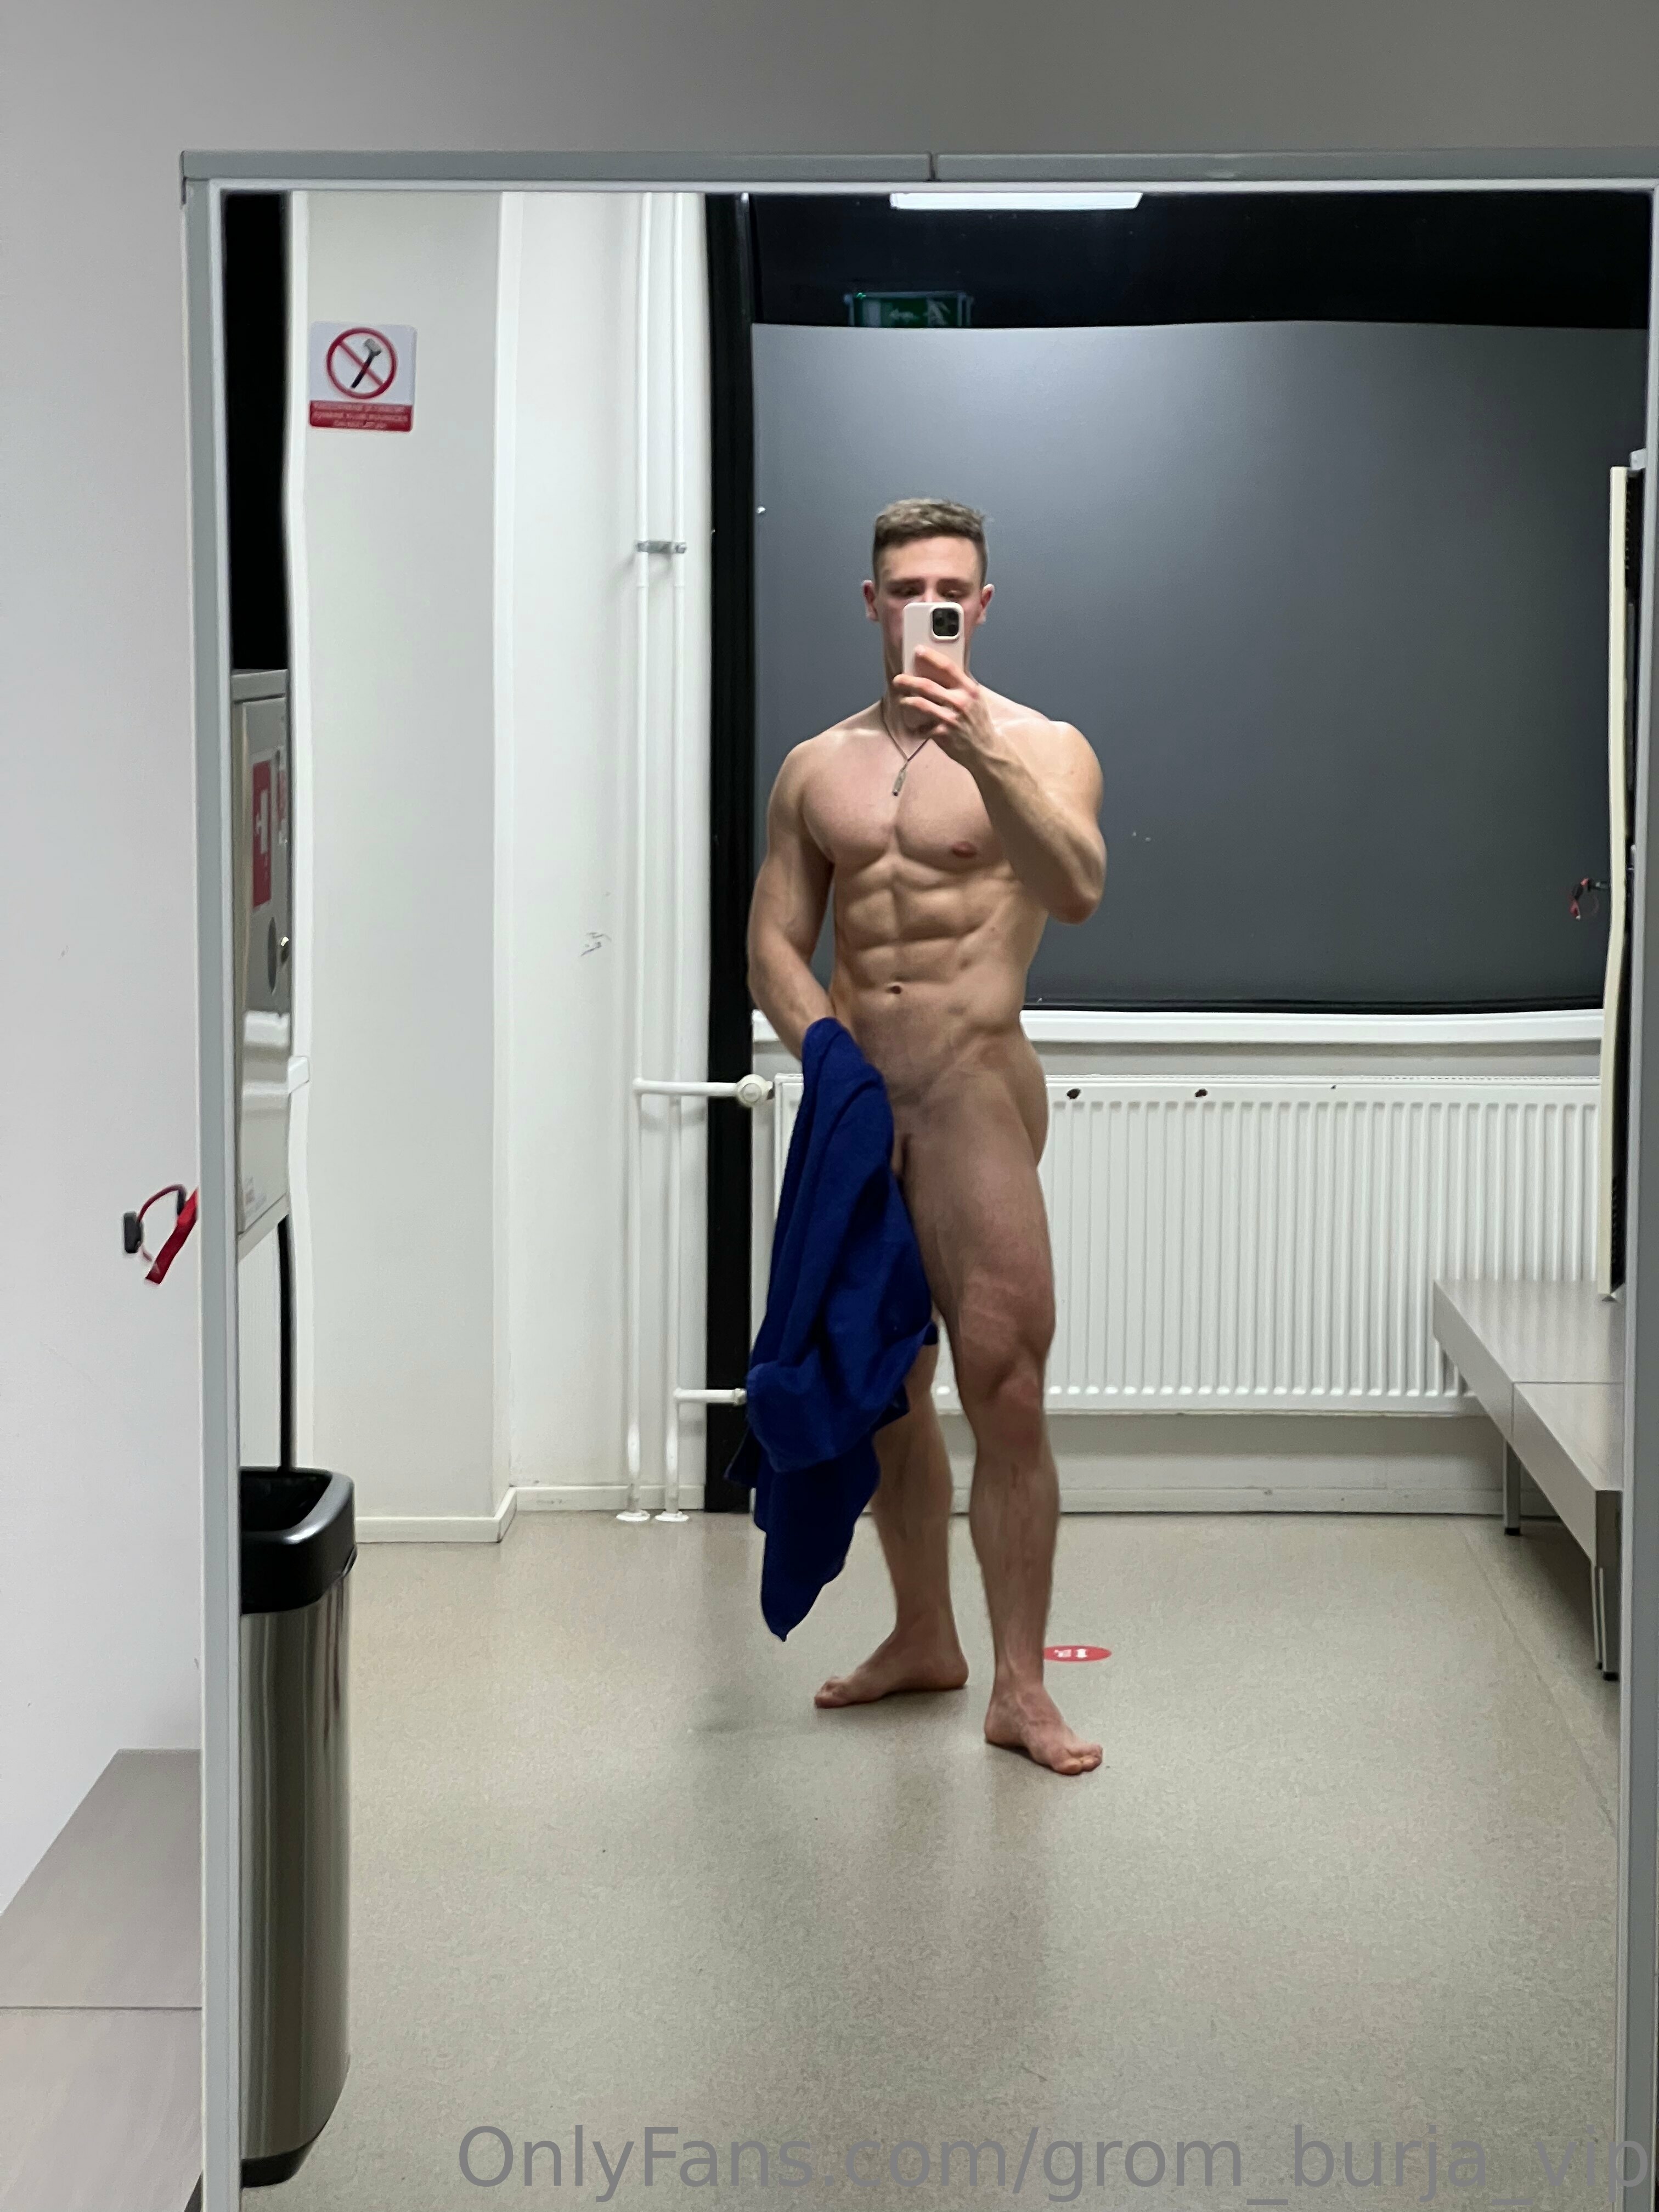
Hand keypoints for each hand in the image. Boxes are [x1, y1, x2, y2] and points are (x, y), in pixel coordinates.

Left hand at [890, 648, 996, 764]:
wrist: (985, 750)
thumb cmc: (978, 723)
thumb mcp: (976, 699)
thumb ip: (961, 685)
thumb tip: (941, 670)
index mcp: (969, 690)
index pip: (948, 667)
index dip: (931, 657)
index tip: (918, 651)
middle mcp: (960, 702)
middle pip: (927, 685)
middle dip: (908, 681)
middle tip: (898, 680)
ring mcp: (950, 719)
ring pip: (920, 704)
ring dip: (906, 701)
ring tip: (902, 700)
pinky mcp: (942, 734)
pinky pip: (921, 727)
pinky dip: (915, 728)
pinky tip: (914, 727)